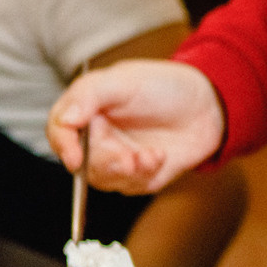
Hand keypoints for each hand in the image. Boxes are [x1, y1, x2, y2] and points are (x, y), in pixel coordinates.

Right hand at [47, 60, 224, 193]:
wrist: (207, 105)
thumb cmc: (163, 86)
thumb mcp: (123, 80)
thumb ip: (88, 95)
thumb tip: (65, 119)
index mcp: (85, 112)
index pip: (59, 131)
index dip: (62, 145)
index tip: (75, 156)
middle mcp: (96, 138)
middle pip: (80, 162)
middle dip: (104, 162)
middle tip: (127, 158)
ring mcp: (116, 159)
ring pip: (103, 179)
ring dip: (126, 171)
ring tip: (150, 156)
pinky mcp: (138, 176)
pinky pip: (131, 186)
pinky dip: (145, 174)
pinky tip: (159, 156)